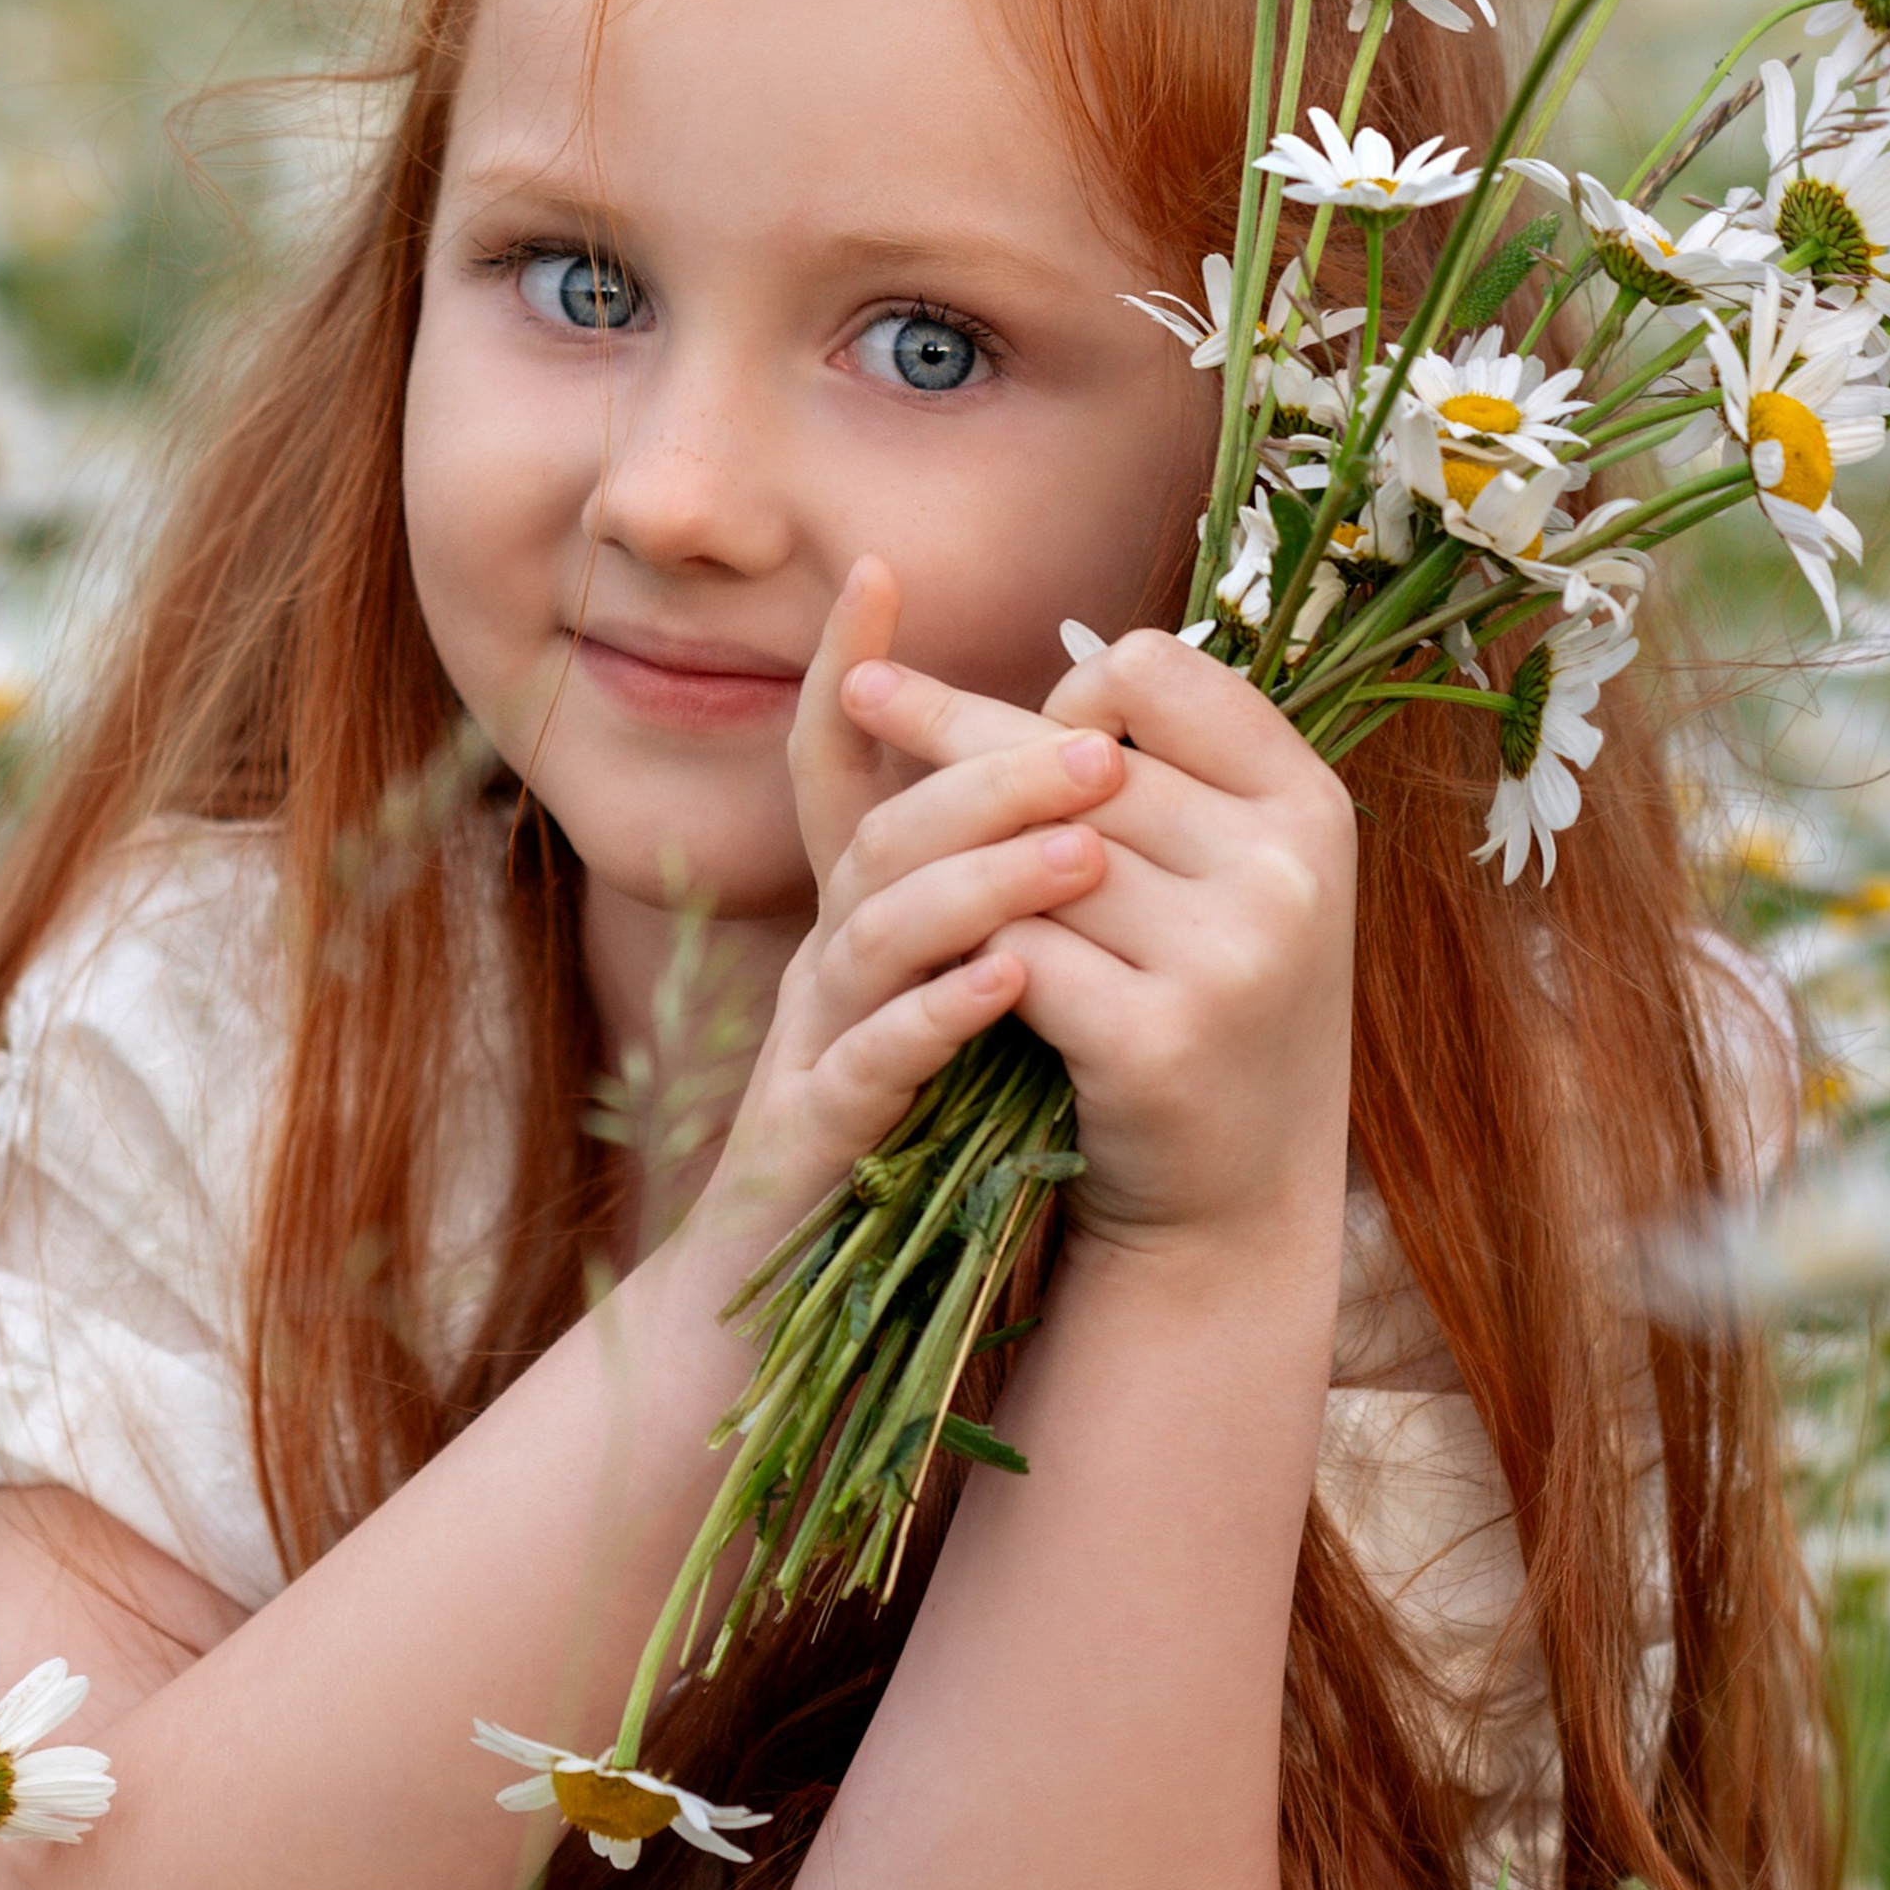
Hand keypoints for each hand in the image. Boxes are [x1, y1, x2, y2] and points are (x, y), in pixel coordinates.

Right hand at [687, 560, 1128, 1266]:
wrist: (789, 1317)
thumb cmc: (889, 1158)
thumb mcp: (933, 1012)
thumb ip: (978, 917)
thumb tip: (1074, 821)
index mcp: (850, 927)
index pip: (836, 773)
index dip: (848, 675)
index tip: (878, 572)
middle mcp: (819, 967)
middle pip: (878, 832)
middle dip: (983, 774)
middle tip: (1101, 747)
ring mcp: (810, 1049)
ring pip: (872, 932)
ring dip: (977, 881)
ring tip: (1080, 854)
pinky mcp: (815, 1143)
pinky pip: (868, 1063)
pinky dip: (937, 1014)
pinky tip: (1013, 983)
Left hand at [836, 624, 1357, 1262]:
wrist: (1234, 1200)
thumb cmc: (1210, 1009)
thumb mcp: (1228, 879)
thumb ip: (1160, 779)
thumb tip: (1042, 666)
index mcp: (1311, 803)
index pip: (1159, 671)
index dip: (1076, 690)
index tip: (1036, 728)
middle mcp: (1287, 869)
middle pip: (1075, 762)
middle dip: (959, 735)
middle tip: (864, 695)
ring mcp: (1232, 958)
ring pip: (1033, 855)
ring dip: (960, 855)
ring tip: (894, 837)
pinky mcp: (1159, 1041)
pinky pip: (1017, 954)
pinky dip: (970, 954)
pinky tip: (936, 953)